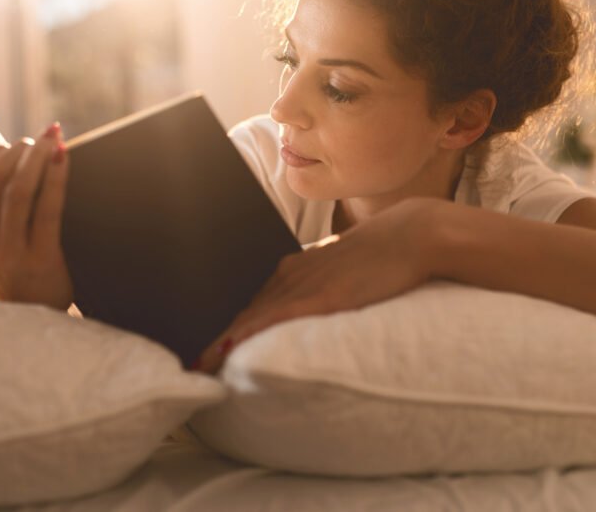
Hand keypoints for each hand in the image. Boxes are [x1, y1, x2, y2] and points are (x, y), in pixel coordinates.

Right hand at [0, 123, 73, 310]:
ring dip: (39, 158)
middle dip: (20, 150)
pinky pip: (47, 209)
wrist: (33, 307)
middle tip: (39, 142)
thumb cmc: (8, 253)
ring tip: (54, 143)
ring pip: (19, 190)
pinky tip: (64, 158)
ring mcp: (7, 252)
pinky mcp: (39, 260)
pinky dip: (56, 177)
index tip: (15, 143)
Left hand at [193, 197, 438, 373]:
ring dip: (220, 339)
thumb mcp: (340, 270)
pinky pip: (277, 316)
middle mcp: (290, 274)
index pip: (248, 300)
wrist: (411, 234)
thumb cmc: (382, 254)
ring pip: (251, 314)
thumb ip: (318, 287)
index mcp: (293, 268)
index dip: (222, 323)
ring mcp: (305, 284)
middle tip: (183, 358)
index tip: (198, 342)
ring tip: (194, 362)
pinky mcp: (323, 296)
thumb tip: (299, 309)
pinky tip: (228, 345)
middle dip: (210, 334)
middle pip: (241, 309)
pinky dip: (249, 331)